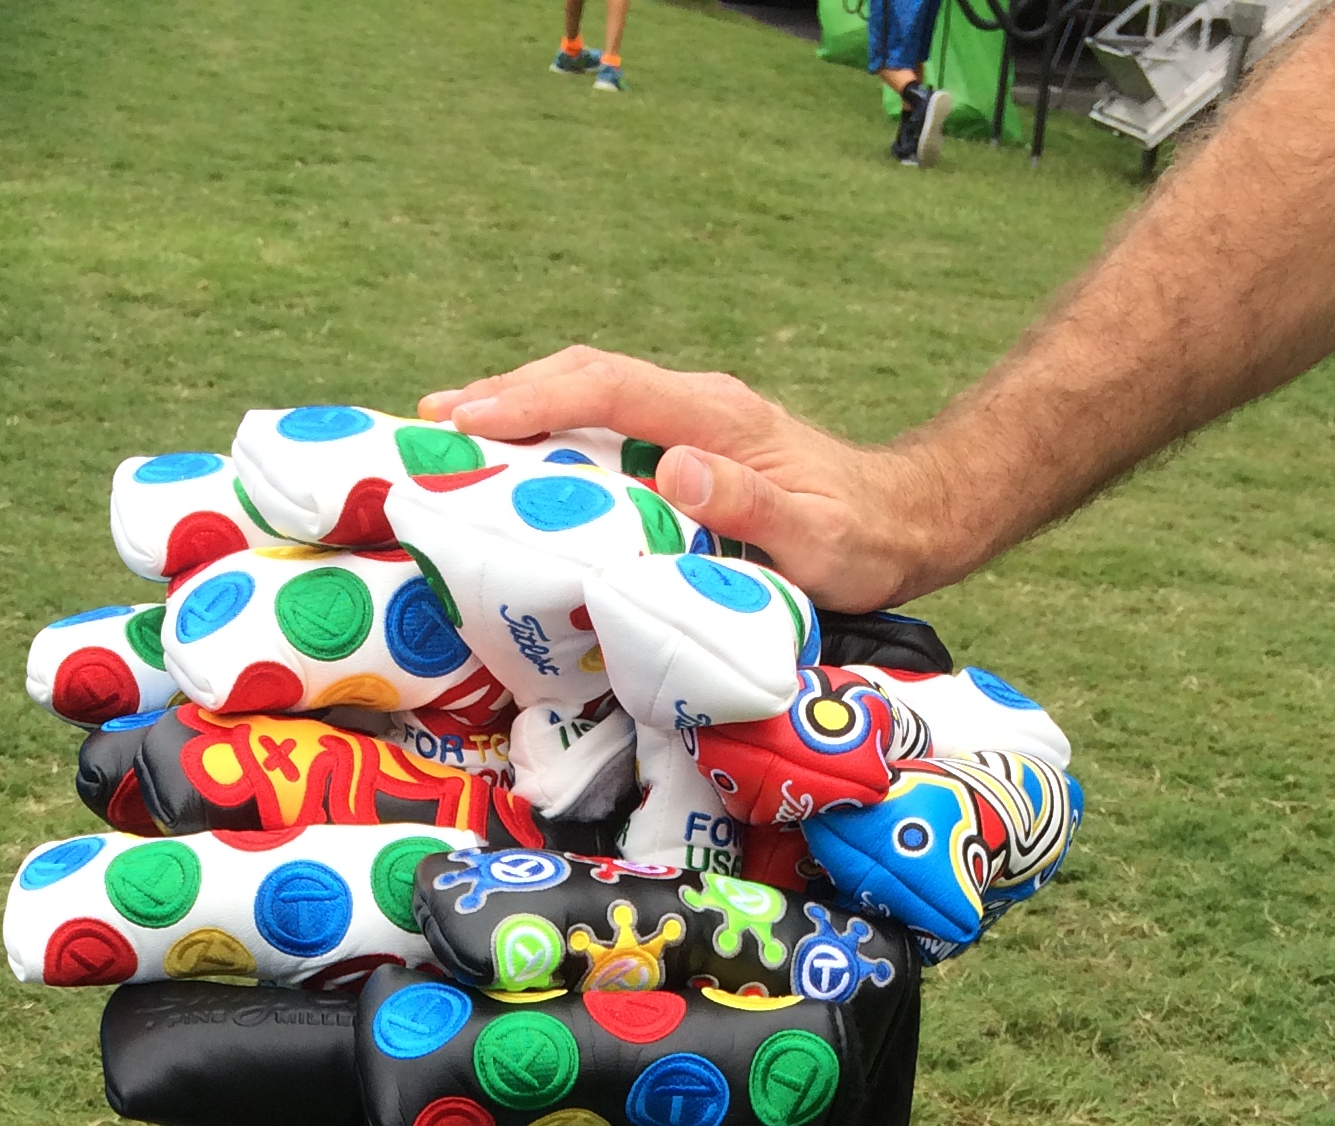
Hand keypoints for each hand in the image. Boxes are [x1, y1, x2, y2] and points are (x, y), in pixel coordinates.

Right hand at [419, 349, 952, 611]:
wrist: (905, 520)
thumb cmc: (862, 540)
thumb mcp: (816, 538)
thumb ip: (749, 502)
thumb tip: (673, 468)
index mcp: (717, 418)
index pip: (609, 388)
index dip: (534, 401)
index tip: (469, 422)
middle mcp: (697, 404)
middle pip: (585, 376)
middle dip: (506, 393)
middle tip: (429, 423)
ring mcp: (691, 419)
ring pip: (589, 393)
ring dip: (520, 407)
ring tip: (451, 434)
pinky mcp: (689, 443)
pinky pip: (605, 424)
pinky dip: (552, 432)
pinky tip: (517, 461)